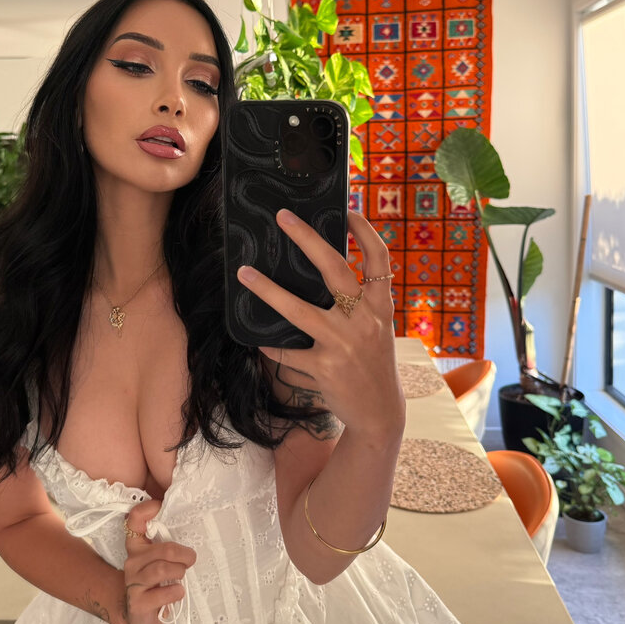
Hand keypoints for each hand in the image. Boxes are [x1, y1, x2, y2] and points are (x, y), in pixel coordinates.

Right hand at [120, 499, 196, 623]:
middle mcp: (132, 561)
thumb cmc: (155, 581)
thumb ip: (168, 545)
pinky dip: (175, 592)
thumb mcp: (159, 560)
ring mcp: (133, 582)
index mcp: (137, 545)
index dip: (147, 509)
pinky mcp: (138, 603)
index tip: (160, 506)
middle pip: (164, 549)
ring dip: (179, 572)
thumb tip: (194, 528)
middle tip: (191, 559)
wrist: (137, 615)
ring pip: (163, 569)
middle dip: (184, 554)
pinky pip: (163, 594)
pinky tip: (177, 593)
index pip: (134, 520)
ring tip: (181, 576)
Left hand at [237, 208, 404, 438]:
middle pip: (335, 269)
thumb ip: (357, 302)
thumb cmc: (373, 362)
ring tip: (243, 273)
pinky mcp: (325, 368)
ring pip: (299, 310)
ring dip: (267, 290)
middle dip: (308, 239)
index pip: (379, 259)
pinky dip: (271, 345)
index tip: (348, 210)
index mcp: (381, 307)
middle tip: (283, 217)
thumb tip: (319, 268)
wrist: (380, 413)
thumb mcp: (375, 328)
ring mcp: (344, 345)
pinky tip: (257, 339)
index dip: (365, 232)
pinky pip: (288, 351)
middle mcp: (365, 321)